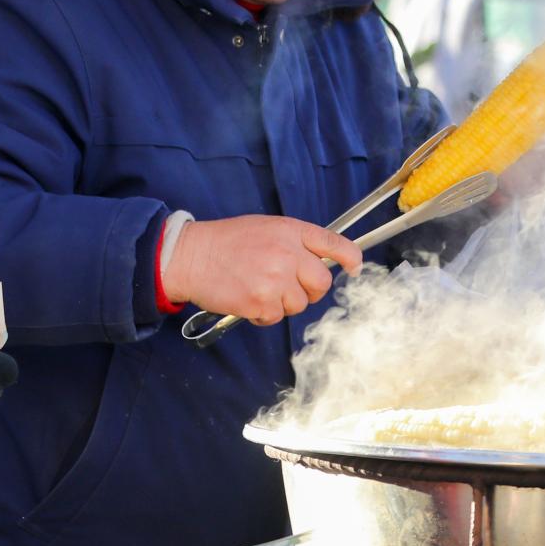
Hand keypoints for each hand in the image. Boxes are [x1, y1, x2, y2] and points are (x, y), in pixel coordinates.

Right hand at [162, 215, 364, 324]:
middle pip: (321, 283)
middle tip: (285, 285)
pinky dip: (263, 314)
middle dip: (308, 289)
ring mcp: (275, 279)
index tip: (354, 268)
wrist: (190, 256)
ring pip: (299, 304)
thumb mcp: (266, 228)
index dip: (350, 259)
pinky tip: (247, 299)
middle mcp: (287, 253)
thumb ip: (294, 242)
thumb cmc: (226, 242)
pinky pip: (276, 317)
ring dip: (282, 303)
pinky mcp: (261, 302)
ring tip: (257, 288)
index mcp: (291, 231)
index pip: (334, 244)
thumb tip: (321, 262)